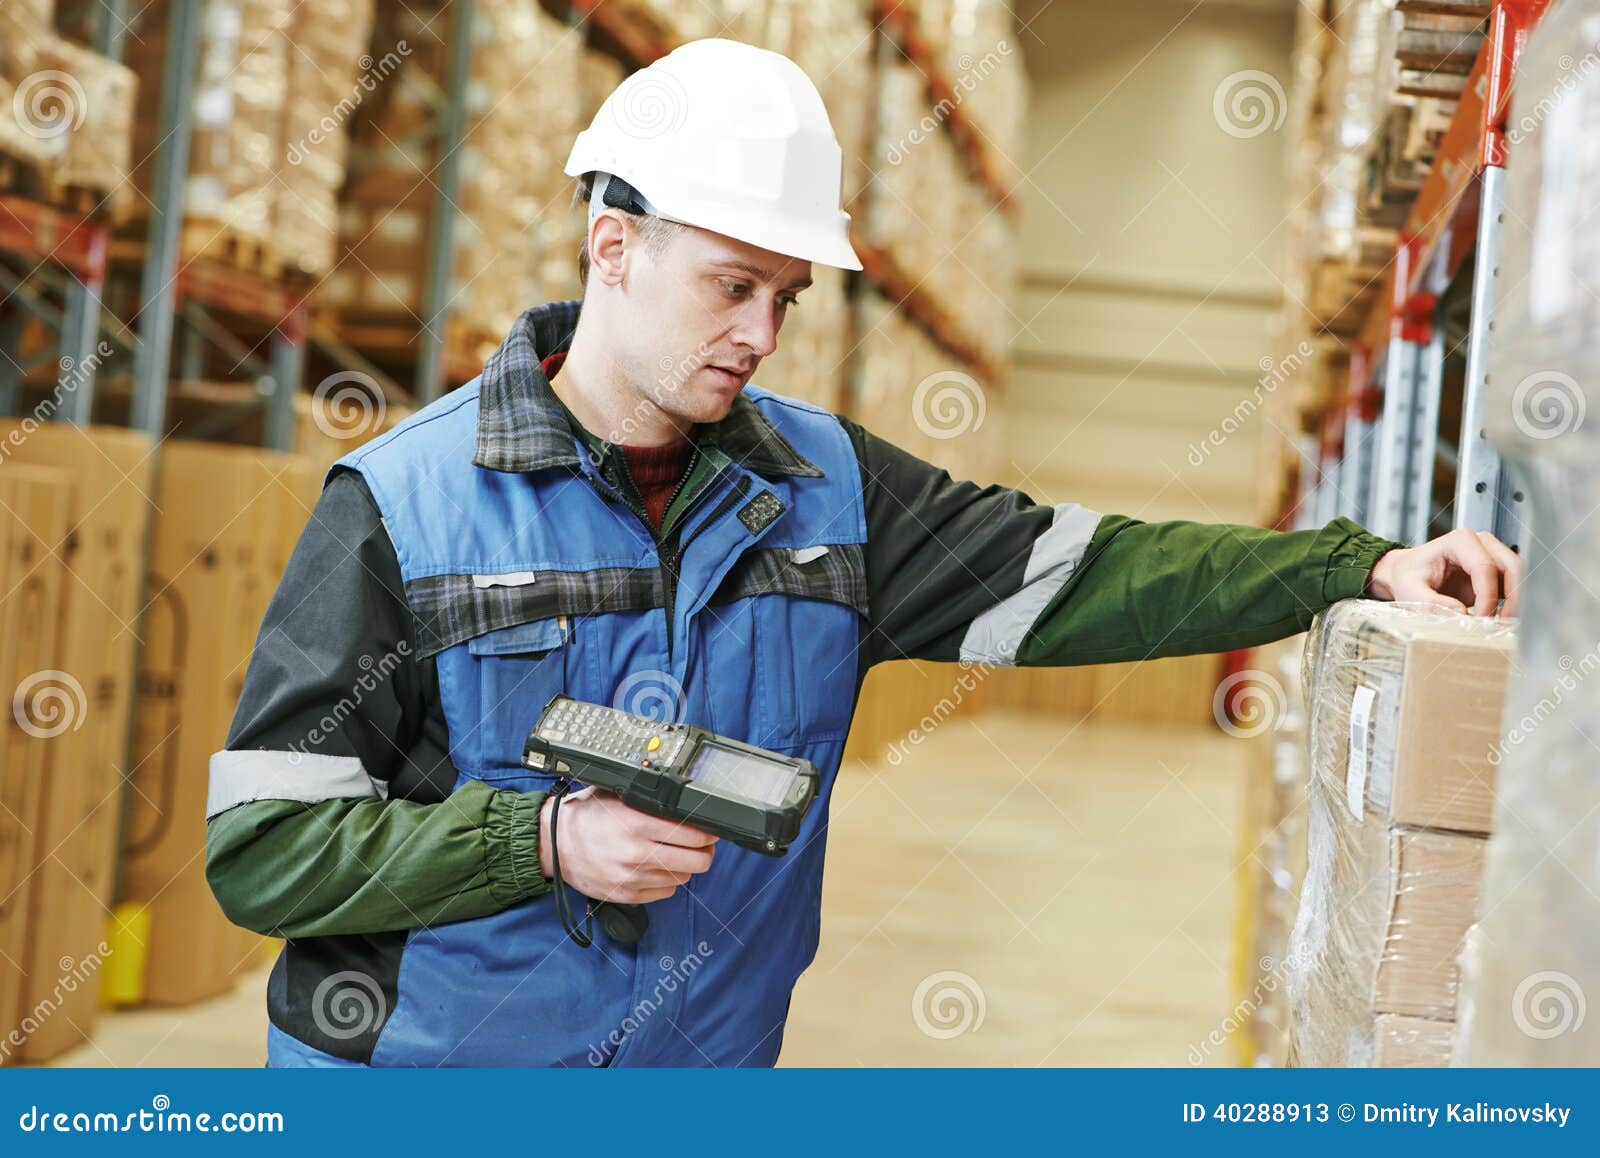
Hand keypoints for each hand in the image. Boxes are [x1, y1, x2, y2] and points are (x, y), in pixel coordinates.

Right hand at [538, 785, 716, 903]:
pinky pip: (665, 892)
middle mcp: (637, 853)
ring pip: (683, 878)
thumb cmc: (588, 817)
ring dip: (684, 866)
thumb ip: (652, 802)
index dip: (709, 833)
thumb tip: (689, 806)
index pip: (694, 834)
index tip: (710, 830)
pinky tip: (656, 868)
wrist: (554, 845)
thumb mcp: (619, 797)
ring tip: (674, 854)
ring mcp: (632, 878)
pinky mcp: (626, 896)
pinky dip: (666, 881)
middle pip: (697, 861)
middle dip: (705, 852)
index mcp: (638, 823)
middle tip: (702, 845)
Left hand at [1365, 527, 1521, 615]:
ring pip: (1518, 576)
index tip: (1480, 619)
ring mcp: (1491, 554)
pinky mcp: (1496, 570)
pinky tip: (1500, 619)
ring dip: (1514, 601)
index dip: (1487, 597)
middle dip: (1510, 598)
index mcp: (1460, 541)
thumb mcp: (1409, 591)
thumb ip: (1431, 603)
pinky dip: (1511, 602)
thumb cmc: (1407, 577)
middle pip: (1512, 568)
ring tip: (1500, 624)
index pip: (1485, 567)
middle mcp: (1481, 542)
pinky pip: (1513, 585)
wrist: (1406, 573)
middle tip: (1499, 625)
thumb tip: (1461, 613)